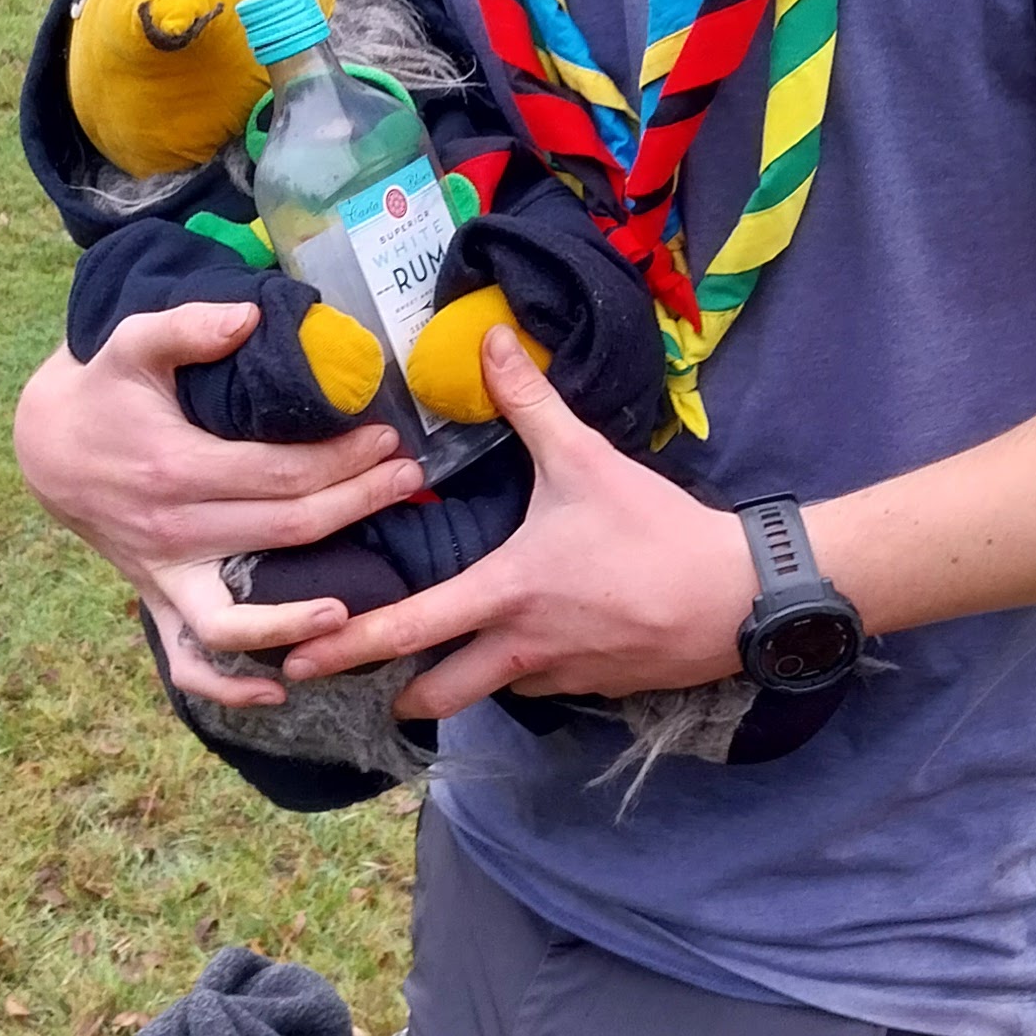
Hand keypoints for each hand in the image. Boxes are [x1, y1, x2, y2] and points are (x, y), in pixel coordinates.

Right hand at [13, 305, 430, 707]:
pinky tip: (281, 689)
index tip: (389, 441)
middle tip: (408, 481)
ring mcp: (163, 574)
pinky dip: (228, 688)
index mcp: (175, 468)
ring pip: (235, 620)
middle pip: (284, 532)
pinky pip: (188, 660)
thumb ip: (188, 327)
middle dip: (356, 506)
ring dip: (297, 621)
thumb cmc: (103, 390)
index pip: (280, 475)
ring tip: (356, 607)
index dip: (343, 461)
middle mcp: (171, 530)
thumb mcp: (132, 343)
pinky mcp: (156, 598)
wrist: (46, 446)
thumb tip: (249, 316)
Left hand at [278, 324, 754, 723]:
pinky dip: (527, 667)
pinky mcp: (598, 689)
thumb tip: (491, 340)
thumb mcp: (586, 460)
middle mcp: (521, 649)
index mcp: (505, 594)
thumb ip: (531, 403)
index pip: (409, 630)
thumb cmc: (655, 530)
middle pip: (437, 695)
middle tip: (368, 681)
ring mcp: (561, 678)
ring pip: (493, 690)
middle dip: (397, 693)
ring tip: (452, 654)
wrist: (740, 596)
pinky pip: (544, 684)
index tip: (296, 662)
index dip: (346, 647)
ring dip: (466, 677)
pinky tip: (539, 638)